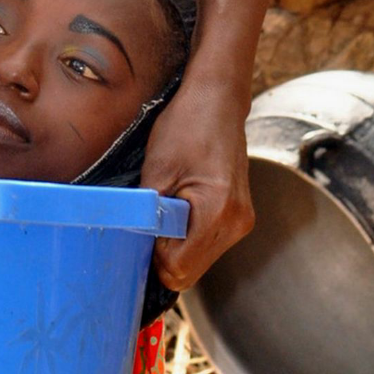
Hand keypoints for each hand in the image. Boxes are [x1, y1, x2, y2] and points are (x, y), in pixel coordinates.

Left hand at [140, 71, 254, 290]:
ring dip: (174, 247)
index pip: (177, 269)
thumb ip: (146, 218)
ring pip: (196, 263)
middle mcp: (237, 223)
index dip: (151, 258)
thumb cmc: (186, 127)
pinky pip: (205, 246)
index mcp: (218, 212)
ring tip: (164, 211)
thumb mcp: (156, 172)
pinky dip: (186, 239)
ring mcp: (241, 222)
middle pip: (188, 273)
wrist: (216, 101)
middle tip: (146, 224)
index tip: (138, 234)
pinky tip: (177, 211)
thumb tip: (132, 253)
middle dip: (161, 256)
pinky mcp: (238, 218)